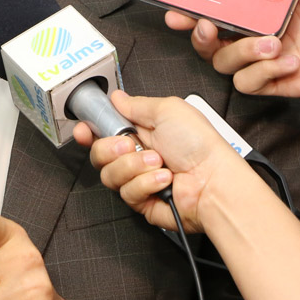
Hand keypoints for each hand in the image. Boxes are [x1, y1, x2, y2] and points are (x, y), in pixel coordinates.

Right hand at [73, 91, 247, 233]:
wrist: (216, 182)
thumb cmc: (200, 144)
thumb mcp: (168, 110)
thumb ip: (135, 104)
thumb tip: (117, 97)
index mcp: (142, 131)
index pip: (103, 130)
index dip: (88, 130)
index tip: (83, 130)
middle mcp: (137, 155)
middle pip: (98, 153)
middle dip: (110, 148)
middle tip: (131, 144)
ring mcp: (139, 179)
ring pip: (109, 174)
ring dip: (133, 166)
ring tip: (158, 162)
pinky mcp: (142, 201)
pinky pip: (126, 192)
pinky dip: (146, 183)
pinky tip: (164, 180)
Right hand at [166, 0, 299, 102]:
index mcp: (274, 4)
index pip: (225, 6)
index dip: (198, 4)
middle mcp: (269, 31)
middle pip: (213, 38)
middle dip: (197, 31)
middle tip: (196, 22)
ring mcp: (276, 59)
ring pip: (226, 63)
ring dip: (237, 51)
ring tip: (268, 41)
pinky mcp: (288, 82)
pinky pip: (251, 85)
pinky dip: (260, 72)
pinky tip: (287, 59)